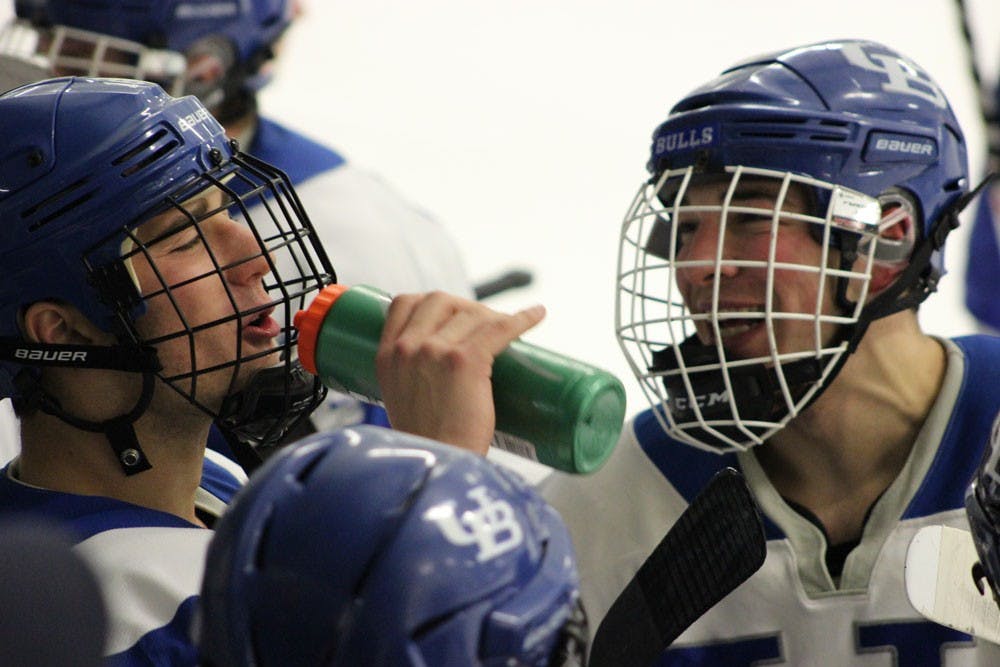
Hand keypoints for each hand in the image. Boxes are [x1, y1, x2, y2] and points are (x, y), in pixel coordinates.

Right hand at [375, 291, 544, 455]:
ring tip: (507, 329)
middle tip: (483, 324)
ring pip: (472, 313)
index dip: (431, 302)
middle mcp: (407, 348)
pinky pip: (499, 328)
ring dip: (493, 317)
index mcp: (386, 356)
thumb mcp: (400, 401)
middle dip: (465, 306)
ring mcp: (435, 351)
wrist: (439, 465)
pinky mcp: (465, 360)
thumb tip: (442, 365)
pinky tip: (536, 315)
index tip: (450, 312)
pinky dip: (522, 319)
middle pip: (440, 300)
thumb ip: (412, 376)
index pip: (403, 303)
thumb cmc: (428, 443)